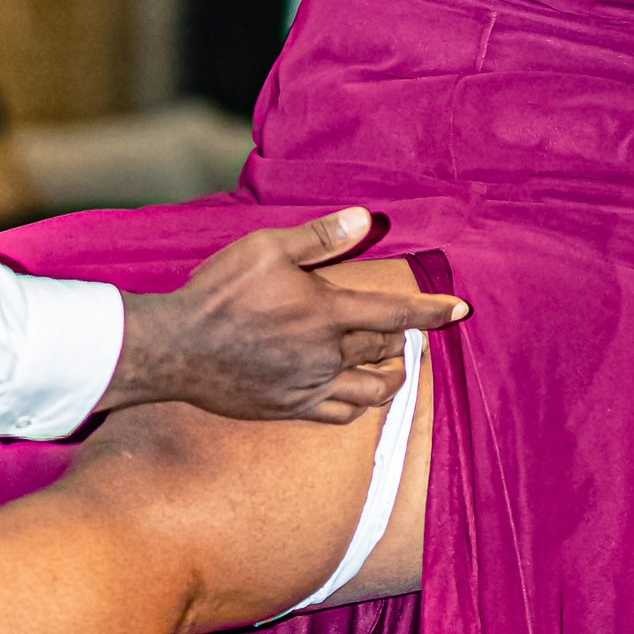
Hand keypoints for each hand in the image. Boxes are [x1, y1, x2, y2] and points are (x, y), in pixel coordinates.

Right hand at [107, 211, 466, 424]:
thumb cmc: (218, 293)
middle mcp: (325, 356)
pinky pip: (339, 414)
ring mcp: (308, 388)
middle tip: (408, 333)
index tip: (460, 311)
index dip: (431, 312)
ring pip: (370, 391)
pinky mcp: (288, 409)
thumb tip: (364, 219)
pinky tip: (354, 395)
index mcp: (326, 313)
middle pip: (383, 350)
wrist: (174, 348)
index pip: (395, 313)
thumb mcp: (267, 249)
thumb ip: (320, 237)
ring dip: (388, 378)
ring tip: (392, 367)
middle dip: (403, 341)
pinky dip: (357, 404)